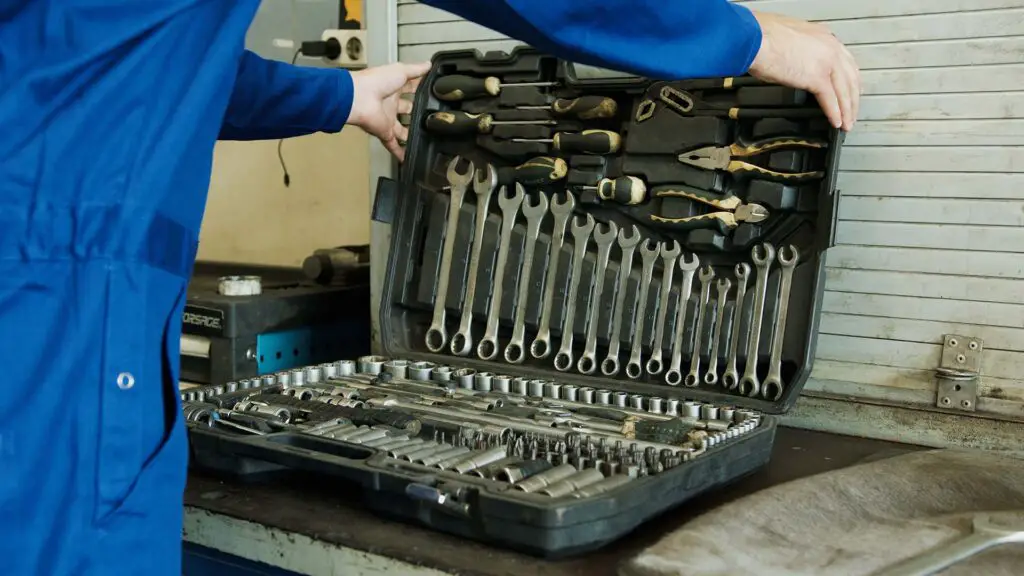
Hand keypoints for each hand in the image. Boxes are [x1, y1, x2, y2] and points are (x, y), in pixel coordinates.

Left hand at [349, 61, 431, 160]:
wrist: (358, 97)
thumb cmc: (375, 81)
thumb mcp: (400, 71)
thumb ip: (416, 70)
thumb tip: (429, 64)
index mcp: (393, 88)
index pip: (409, 89)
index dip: (420, 91)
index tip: (432, 94)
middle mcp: (390, 104)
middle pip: (406, 110)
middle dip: (417, 114)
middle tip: (432, 119)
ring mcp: (387, 119)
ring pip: (402, 129)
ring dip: (411, 134)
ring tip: (426, 139)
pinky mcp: (384, 132)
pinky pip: (393, 144)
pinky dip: (400, 152)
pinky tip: (409, 158)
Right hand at [748, 11, 860, 130]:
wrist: (756, 39)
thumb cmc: (762, 36)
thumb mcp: (790, 37)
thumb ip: (801, 49)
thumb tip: (797, 61)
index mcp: (824, 36)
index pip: (845, 61)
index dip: (850, 79)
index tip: (853, 90)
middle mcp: (830, 47)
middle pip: (850, 77)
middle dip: (853, 99)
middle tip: (853, 112)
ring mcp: (826, 62)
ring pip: (844, 90)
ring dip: (847, 110)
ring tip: (847, 123)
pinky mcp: (817, 77)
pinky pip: (830, 100)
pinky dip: (834, 113)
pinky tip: (836, 122)